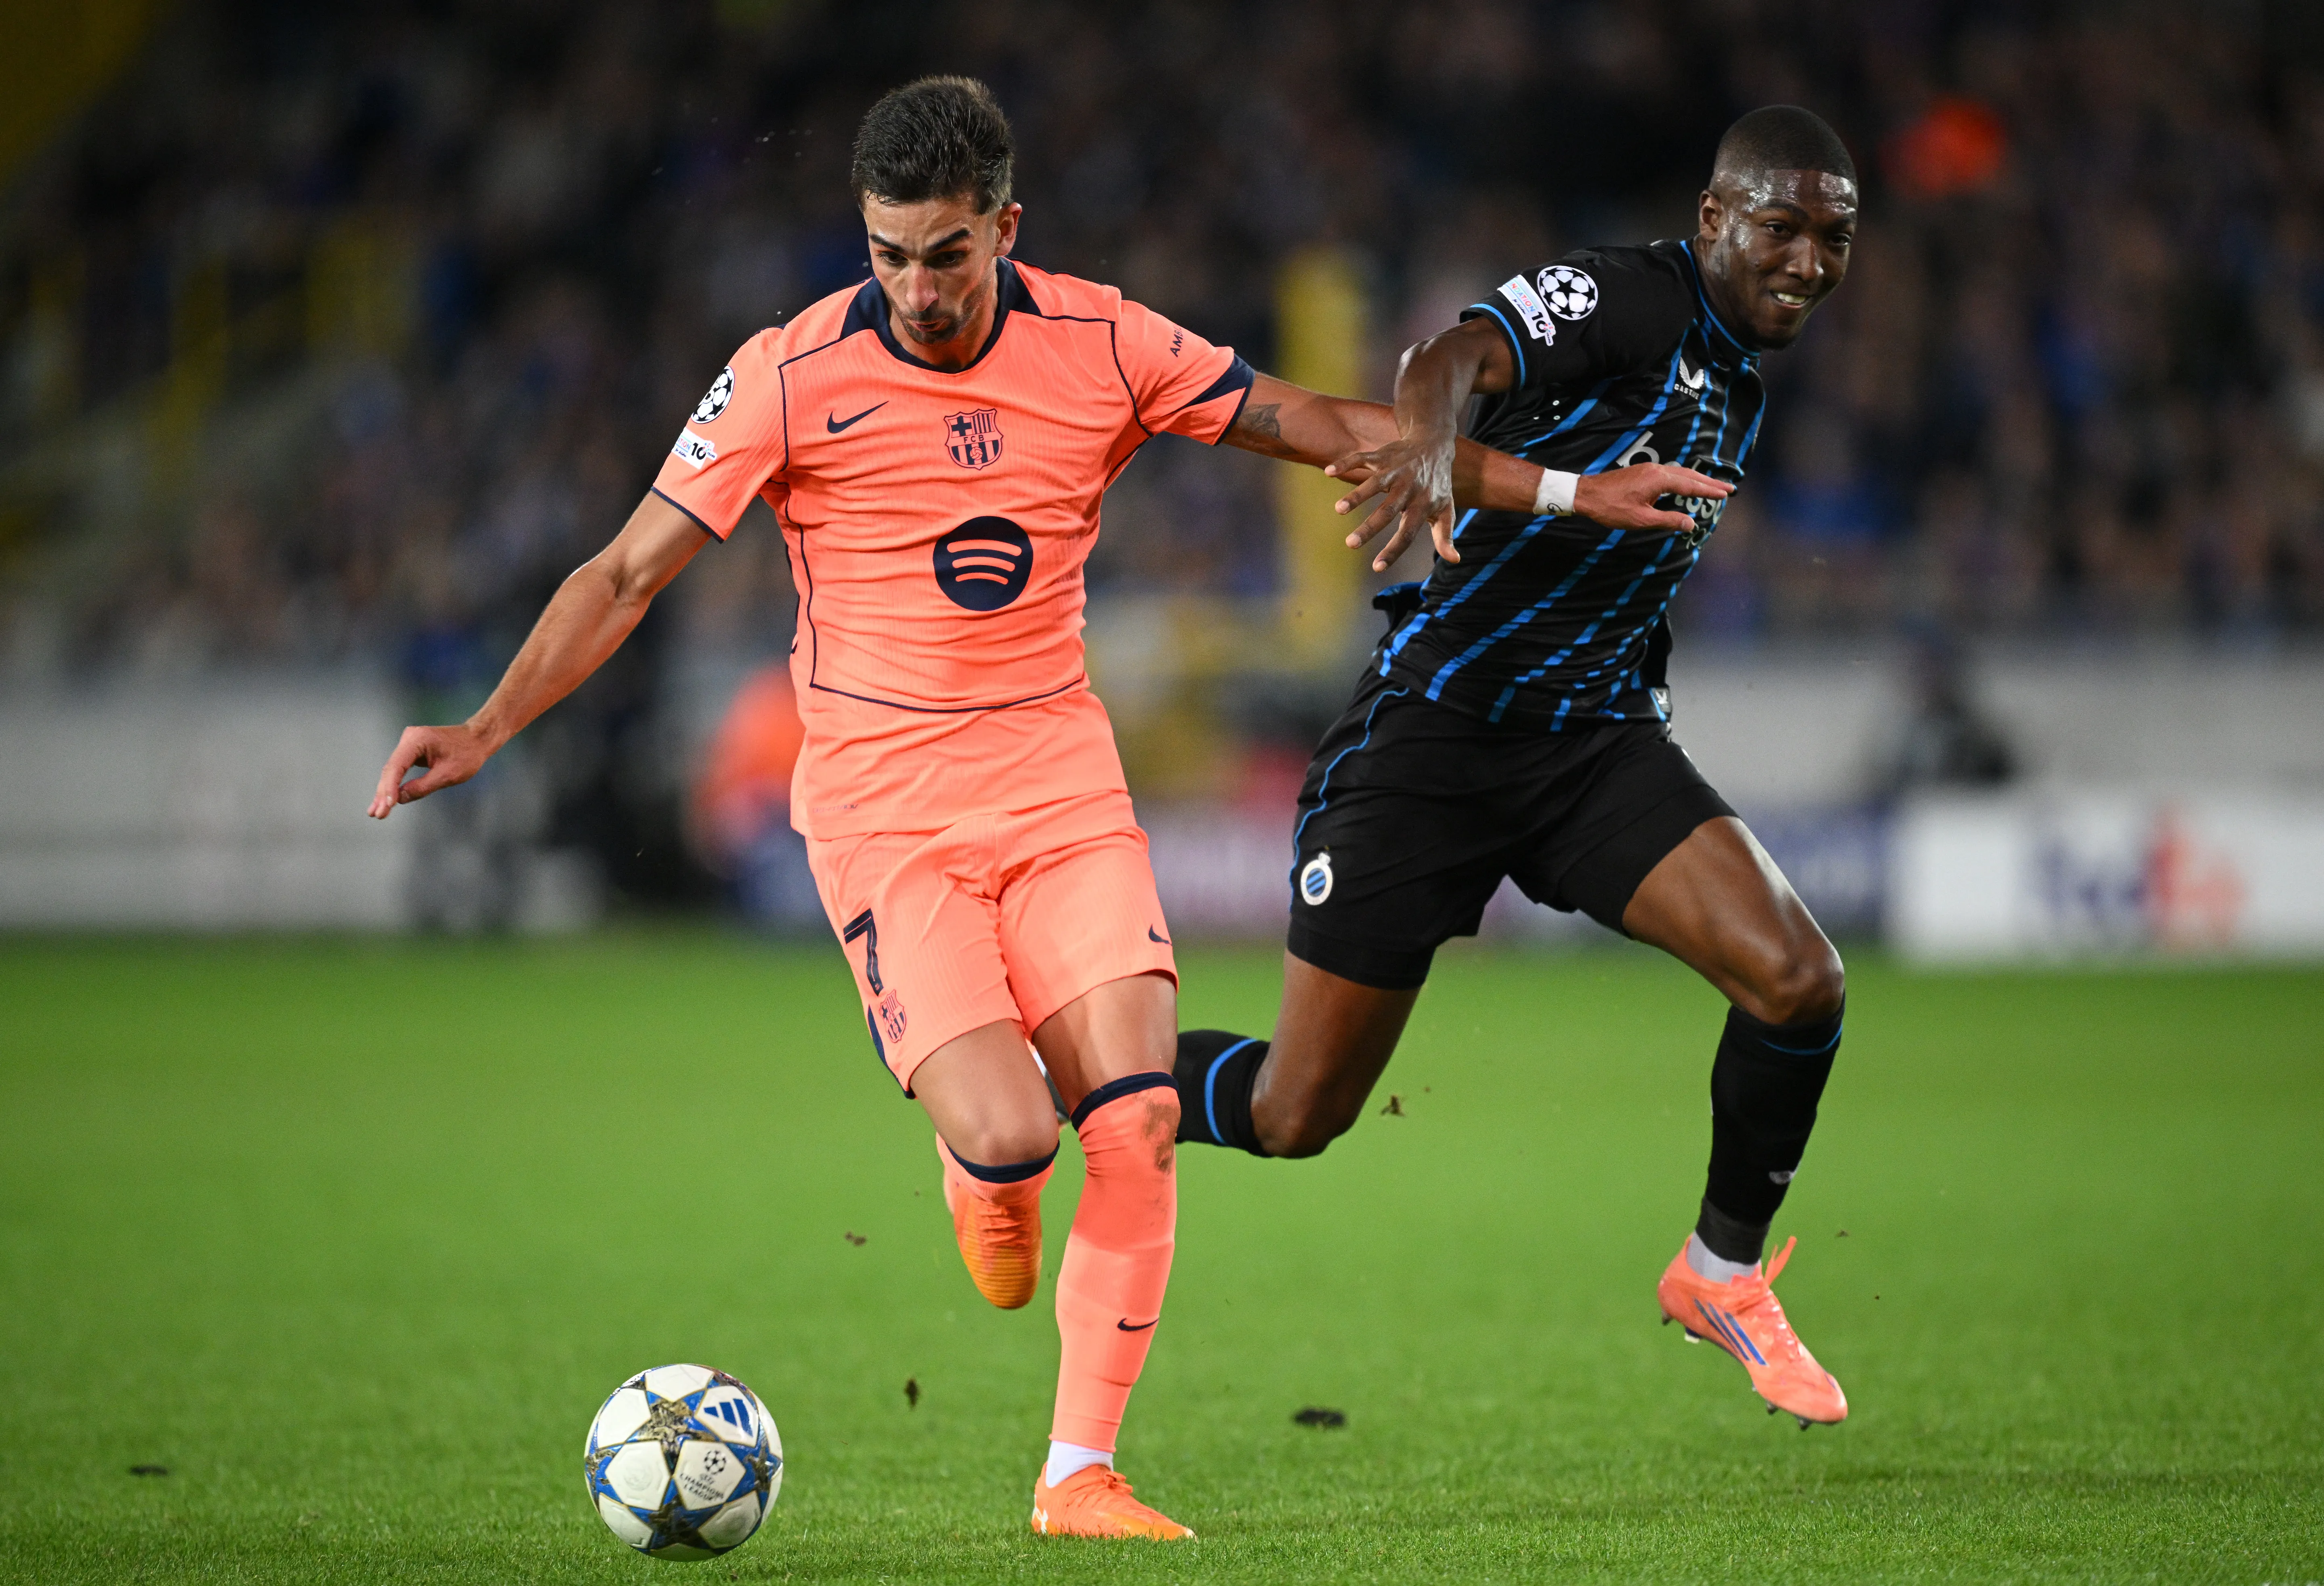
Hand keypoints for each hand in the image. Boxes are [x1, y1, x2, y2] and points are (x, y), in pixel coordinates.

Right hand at [367, 723, 493, 818]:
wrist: (477, 739)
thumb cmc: (467, 754)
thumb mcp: (447, 775)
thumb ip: (422, 787)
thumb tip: (398, 799)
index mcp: (417, 740)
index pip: (397, 766)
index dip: (390, 788)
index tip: (386, 806)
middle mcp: (408, 738)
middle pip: (391, 769)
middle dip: (384, 793)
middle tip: (376, 814)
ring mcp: (408, 743)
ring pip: (393, 770)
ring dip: (385, 791)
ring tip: (376, 812)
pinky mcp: (411, 750)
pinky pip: (399, 769)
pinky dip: (394, 784)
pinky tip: (386, 800)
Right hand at [1324, 432, 1461, 570]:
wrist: (1435, 445)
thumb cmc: (1436, 484)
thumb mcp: (1446, 509)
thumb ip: (1445, 536)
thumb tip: (1455, 560)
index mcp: (1422, 505)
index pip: (1408, 533)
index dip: (1394, 550)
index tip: (1377, 567)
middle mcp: (1408, 488)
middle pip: (1388, 511)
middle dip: (1369, 527)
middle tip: (1350, 544)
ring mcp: (1395, 471)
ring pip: (1374, 484)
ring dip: (1356, 495)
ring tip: (1338, 509)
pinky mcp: (1383, 456)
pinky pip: (1363, 458)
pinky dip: (1345, 463)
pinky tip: (1329, 472)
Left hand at [1574, 463, 1731, 533]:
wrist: (1586, 494)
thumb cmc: (1611, 508)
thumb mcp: (1642, 519)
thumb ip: (1668, 520)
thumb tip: (1691, 523)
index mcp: (1659, 480)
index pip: (1691, 485)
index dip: (1709, 491)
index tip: (1726, 493)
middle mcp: (1657, 470)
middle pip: (1690, 475)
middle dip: (1710, 482)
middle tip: (1729, 488)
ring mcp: (1649, 469)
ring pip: (1680, 473)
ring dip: (1697, 480)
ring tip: (1713, 487)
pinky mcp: (1642, 472)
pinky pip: (1670, 473)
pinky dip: (1684, 479)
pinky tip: (1686, 485)